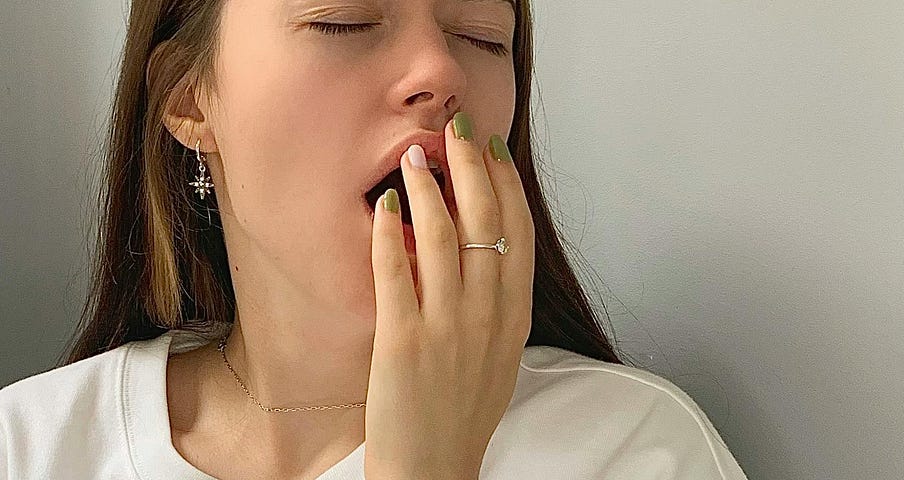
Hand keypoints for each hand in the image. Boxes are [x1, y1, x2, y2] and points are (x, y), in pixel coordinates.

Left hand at [363, 112, 535, 479]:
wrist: (433, 471)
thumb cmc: (460, 415)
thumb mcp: (498, 355)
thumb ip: (497, 303)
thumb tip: (487, 250)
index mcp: (514, 316)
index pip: (519, 230)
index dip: (506, 182)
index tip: (492, 147)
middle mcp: (488, 314)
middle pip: (486, 218)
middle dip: (471, 164)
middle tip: (454, 130)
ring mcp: (447, 326)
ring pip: (443, 233)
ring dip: (428, 184)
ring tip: (413, 154)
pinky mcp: (403, 340)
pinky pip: (396, 270)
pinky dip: (389, 231)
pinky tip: (384, 205)